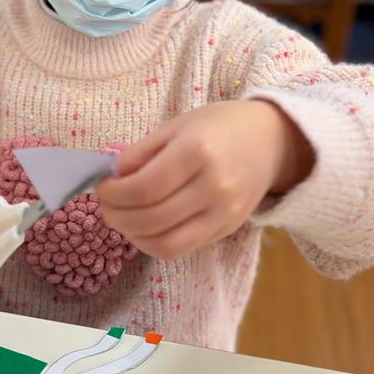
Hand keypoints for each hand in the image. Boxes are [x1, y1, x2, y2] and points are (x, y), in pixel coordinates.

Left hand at [98, 101, 313, 260]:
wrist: (271, 141)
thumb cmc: (219, 126)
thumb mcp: (177, 125)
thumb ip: (142, 152)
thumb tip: (111, 177)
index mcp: (197, 151)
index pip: (144, 188)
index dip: (114, 194)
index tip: (101, 187)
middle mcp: (214, 187)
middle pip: (151, 219)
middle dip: (116, 216)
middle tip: (105, 205)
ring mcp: (224, 213)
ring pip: (165, 243)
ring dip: (132, 235)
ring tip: (121, 218)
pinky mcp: (227, 230)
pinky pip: (182, 249)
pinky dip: (154, 244)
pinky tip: (143, 228)